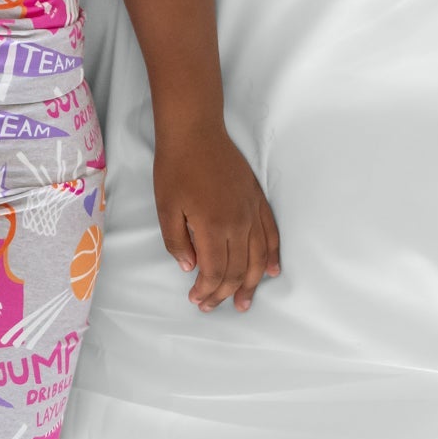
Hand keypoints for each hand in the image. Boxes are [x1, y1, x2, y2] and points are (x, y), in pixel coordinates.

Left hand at [154, 122, 280, 312]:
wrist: (195, 132)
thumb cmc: (175, 168)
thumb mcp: (166, 207)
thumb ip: (177, 242)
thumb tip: (190, 268)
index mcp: (213, 226)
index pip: (216, 271)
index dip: (208, 290)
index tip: (196, 300)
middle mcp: (238, 223)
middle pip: (237, 269)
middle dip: (225, 293)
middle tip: (212, 307)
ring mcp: (252, 212)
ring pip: (257, 257)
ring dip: (251, 283)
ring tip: (245, 303)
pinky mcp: (257, 200)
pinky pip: (271, 234)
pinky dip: (271, 256)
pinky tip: (271, 272)